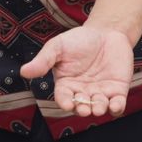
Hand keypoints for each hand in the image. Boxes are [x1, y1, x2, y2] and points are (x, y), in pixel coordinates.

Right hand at [20, 24, 135, 118]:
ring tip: (99, 107)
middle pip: (81, 106)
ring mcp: (101, 92)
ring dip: (99, 109)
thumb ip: (43, 60)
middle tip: (85, 108)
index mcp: (66, 84)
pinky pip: (117, 104)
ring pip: (99, 108)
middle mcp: (83, 92)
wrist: (106, 32)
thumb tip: (23, 72)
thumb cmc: (79, 40)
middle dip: (83, 109)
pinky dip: (117, 108)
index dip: (66, 103)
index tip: (68, 104)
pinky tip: (115, 105)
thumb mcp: (58, 46)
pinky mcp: (118, 90)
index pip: (64, 98)